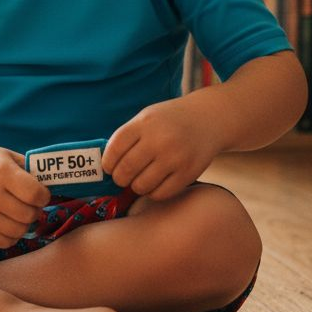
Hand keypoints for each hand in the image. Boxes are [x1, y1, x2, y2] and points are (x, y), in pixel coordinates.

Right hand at [0, 142, 50, 248]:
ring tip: (20, 212)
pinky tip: (9, 222)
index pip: (35, 195)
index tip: (41, 193)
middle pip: (28, 215)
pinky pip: (4, 242)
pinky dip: (12, 235)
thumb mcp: (10, 158)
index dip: (44, 196)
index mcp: (1, 172)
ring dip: (25, 223)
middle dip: (35, 209)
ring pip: (18, 231)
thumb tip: (56, 190)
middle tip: (30, 203)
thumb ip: (32, 172)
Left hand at [102, 98, 223, 202]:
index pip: (115, 148)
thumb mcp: (146, 118)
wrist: (207, 119)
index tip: (109, 168)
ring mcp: (175, 157)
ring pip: (141, 185)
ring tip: (138, 181)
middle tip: (122, 178)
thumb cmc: (169, 121)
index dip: (107, 163)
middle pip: (126, 169)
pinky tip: (154, 184)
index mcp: (144, 123)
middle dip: (119, 178)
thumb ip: (127, 137)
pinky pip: (161, 193)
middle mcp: (159, 139)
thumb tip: (104, 166)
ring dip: (135, 187)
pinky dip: (152, 193)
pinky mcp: (188, 172)